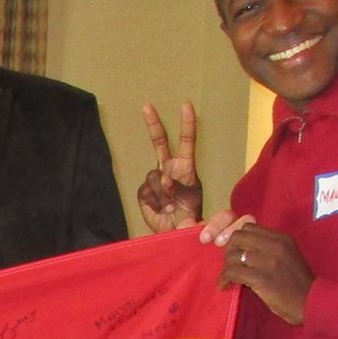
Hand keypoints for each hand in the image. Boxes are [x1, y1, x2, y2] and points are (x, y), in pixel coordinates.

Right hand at [138, 102, 202, 232]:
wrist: (175, 233)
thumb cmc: (189, 215)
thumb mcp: (193, 200)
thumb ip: (181, 188)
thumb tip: (165, 179)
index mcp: (186, 168)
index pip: (187, 142)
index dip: (187, 124)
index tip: (186, 106)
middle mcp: (169, 169)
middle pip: (160, 142)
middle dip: (153, 123)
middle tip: (147, 106)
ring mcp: (155, 180)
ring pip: (153, 176)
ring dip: (164, 193)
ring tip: (171, 207)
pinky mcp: (144, 192)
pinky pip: (146, 191)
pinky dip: (155, 202)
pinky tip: (161, 210)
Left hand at [202, 212, 311, 324]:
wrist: (311, 302)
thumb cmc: (298, 283)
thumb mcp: (288, 256)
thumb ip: (269, 248)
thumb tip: (242, 248)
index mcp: (281, 238)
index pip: (248, 227)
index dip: (237, 239)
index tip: (235, 252)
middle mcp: (275, 245)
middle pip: (237, 238)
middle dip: (228, 251)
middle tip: (230, 265)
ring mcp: (268, 261)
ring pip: (233, 256)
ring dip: (226, 268)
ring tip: (227, 279)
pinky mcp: (261, 278)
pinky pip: (233, 272)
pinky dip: (225, 279)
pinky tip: (225, 286)